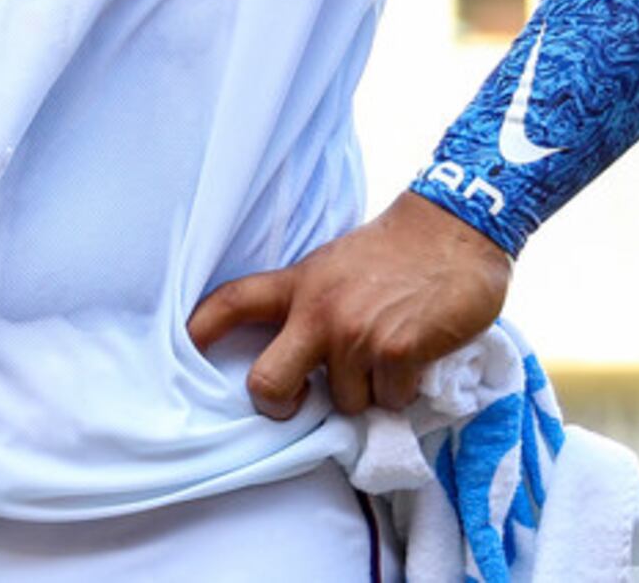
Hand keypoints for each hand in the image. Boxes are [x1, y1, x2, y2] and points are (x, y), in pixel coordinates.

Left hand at [185, 191, 511, 418]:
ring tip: (386, 355)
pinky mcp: (397, 352)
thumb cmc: (395, 252)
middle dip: (278, 406)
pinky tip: (416, 356)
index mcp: (298, 285)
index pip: (233, 302)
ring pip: (344, 403)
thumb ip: (311, 304)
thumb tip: (300, 358)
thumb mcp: (334, 266)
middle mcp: (318, 312)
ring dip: (367, 392)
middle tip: (300, 402)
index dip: (200, 328)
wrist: (454, 231)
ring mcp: (355, 334)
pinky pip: (389, 401)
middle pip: (266, 383)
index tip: (184, 348)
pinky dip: (404, 390)